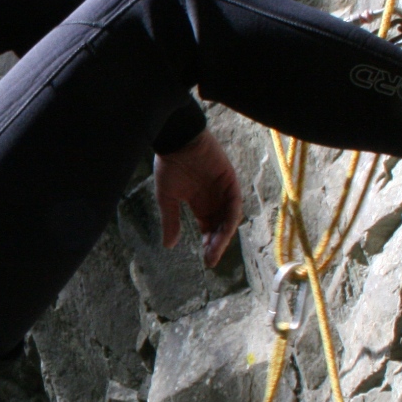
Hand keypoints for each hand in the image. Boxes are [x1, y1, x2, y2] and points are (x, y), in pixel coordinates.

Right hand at [155, 130, 242, 267]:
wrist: (177, 140)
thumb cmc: (169, 165)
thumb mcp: (167, 198)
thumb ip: (170, 221)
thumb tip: (168, 246)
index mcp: (200, 203)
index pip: (209, 228)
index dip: (209, 244)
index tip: (206, 261)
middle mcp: (214, 199)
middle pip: (220, 227)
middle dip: (216, 245)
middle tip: (211, 260)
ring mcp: (224, 191)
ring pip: (229, 219)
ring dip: (223, 236)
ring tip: (215, 250)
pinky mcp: (230, 181)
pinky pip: (234, 204)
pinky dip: (230, 218)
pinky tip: (223, 231)